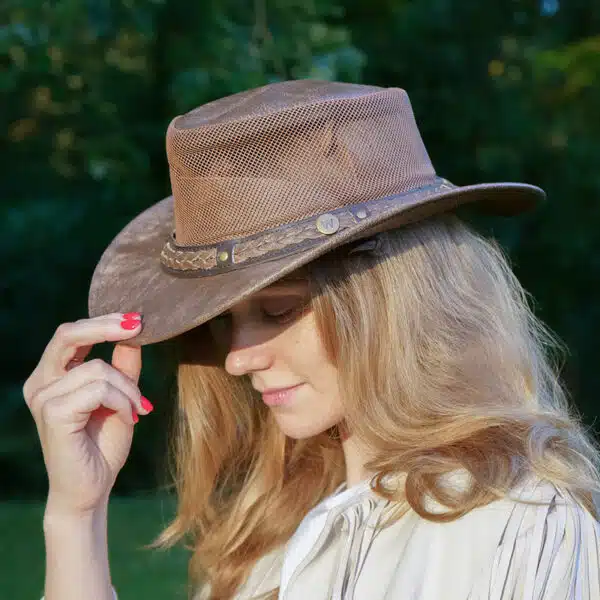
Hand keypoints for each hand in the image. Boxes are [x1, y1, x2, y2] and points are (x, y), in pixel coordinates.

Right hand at [23, 313, 152, 515]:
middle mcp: (40, 383)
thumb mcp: (120, 397)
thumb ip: (123, 367)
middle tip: (138, 326)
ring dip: (129, 388)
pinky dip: (123, 401)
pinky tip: (129, 418)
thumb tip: (133, 334)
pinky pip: (100, 389)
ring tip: (138, 410)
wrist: (92, 489)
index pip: (71, 333)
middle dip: (106, 326)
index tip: (136, 319)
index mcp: (51, 376)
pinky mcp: (53, 412)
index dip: (102, 320)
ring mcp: (43, 397)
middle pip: (69, 333)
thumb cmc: (103, 444)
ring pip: (99, 368)